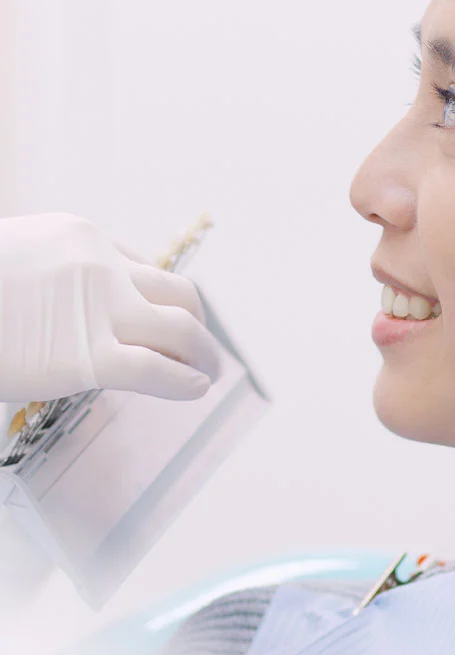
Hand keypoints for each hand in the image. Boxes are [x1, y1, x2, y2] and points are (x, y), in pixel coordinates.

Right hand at [0, 213, 221, 402]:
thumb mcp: (15, 259)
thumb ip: (52, 276)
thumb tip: (68, 308)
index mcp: (81, 238)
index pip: (146, 270)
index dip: (163, 301)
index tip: (167, 322)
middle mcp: (101, 266)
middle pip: (179, 293)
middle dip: (198, 323)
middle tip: (203, 349)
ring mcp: (98, 309)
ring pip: (183, 327)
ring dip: (205, 352)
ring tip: (210, 372)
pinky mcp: (88, 356)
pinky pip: (158, 369)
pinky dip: (186, 381)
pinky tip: (195, 389)